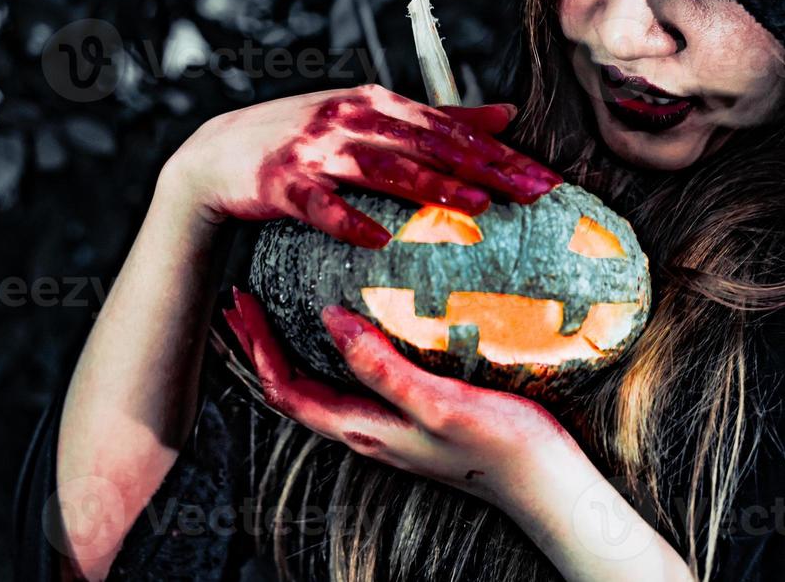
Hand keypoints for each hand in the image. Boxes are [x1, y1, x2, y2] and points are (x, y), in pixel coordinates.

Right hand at [170, 84, 562, 246]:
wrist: (217, 155)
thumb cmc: (307, 140)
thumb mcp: (371, 118)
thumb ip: (439, 117)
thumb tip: (508, 114)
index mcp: (379, 102)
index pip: (450, 129)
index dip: (501, 154)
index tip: (547, 179)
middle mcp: (352, 117)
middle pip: (429, 145)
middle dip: (485, 168)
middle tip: (535, 194)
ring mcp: (317, 149)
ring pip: (385, 168)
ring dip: (432, 187)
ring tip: (478, 208)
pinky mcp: (282, 182)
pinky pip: (321, 204)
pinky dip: (350, 220)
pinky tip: (379, 240)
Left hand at [221, 285, 576, 508]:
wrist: (544, 484)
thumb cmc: (499, 445)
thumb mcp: (438, 400)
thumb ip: (381, 366)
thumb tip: (328, 319)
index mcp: (363, 428)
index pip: (286, 390)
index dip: (256, 347)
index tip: (242, 300)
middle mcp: (366, 431)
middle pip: (291, 391)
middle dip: (259, 348)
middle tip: (239, 301)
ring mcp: (387, 428)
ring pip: (316, 390)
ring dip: (285, 353)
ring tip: (272, 315)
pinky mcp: (409, 418)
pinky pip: (347, 386)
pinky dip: (324, 356)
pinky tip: (342, 333)